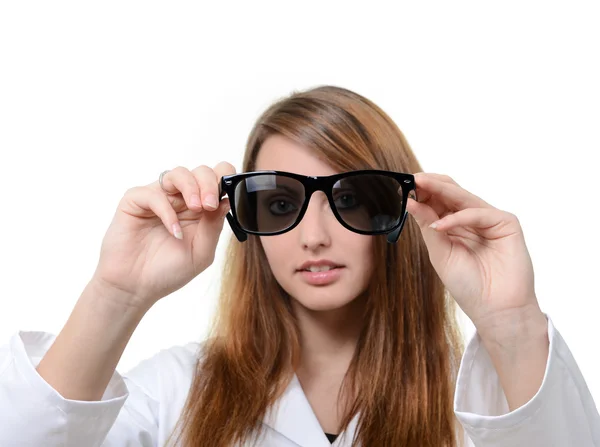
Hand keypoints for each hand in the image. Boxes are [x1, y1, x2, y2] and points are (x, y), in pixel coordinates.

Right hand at [91, 162, 234, 309]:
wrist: (135, 288)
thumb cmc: (168, 271)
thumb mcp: (201, 252)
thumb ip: (213, 227)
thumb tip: (226, 200)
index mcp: (200, 209)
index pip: (217, 179)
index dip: (226, 180)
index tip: (229, 196)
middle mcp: (181, 199)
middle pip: (201, 171)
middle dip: (210, 184)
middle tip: (210, 205)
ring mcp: (159, 198)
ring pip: (178, 173)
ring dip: (192, 187)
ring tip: (197, 209)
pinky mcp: (135, 201)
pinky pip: (154, 194)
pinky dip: (167, 211)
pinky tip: (173, 231)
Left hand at [406, 172, 540, 330]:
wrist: (495, 309)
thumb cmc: (468, 285)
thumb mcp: (439, 253)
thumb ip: (427, 226)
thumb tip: (409, 202)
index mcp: (454, 225)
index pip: (437, 201)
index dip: (421, 192)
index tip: (401, 184)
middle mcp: (472, 219)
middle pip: (451, 193)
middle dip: (430, 185)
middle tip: (411, 178)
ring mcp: (489, 219)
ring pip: (463, 197)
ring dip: (440, 190)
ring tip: (419, 185)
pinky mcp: (506, 223)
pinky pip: (478, 213)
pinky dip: (458, 218)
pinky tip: (439, 225)